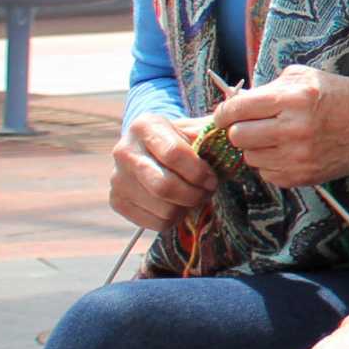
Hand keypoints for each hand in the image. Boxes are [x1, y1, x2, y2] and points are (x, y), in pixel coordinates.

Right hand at [108, 112, 215, 230]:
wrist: (151, 149)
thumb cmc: (181, 139)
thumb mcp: (195, 128)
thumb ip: (211, 136)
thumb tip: (231, 143)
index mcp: (143, 126)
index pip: (174, 154)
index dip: (199, 171)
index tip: (213, 177)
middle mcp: (123, 151)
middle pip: (164, 186)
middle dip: (195, 194)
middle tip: (208, 191)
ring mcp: (116, 178)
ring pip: (163, 208)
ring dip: (188, 208)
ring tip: (196, 196)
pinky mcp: (117, 201)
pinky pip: (154, 222)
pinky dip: (175, 219)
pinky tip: (179, 205)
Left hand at [210, 67, 348, 188]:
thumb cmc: (339, 96)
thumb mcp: (305, 78)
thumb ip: (269, 87)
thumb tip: (236, 102)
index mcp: (292, 98)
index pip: (236, 109)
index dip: (224, 113)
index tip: (225, 115)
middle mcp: (293, 129)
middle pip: (238, 137)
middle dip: (241, 130)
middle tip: (253, 126)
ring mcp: (297, 157)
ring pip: (250, 157)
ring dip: (257, 148)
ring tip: (276, 138)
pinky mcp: (302, 177)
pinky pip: (267, 174)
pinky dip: (271, 163)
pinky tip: (288, 152)